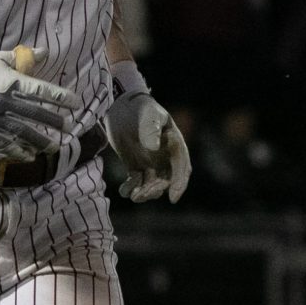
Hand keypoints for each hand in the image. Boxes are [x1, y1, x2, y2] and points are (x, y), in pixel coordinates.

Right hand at [0, 46, 78, 156]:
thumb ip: (23, 57)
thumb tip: (45, 51)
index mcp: (11, 82)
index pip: (42, 90)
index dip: (60, 97)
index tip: (75, 102)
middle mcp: (5, 102)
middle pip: (36, 114)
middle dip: (54, 121)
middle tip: (69, 128)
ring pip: (23, 132)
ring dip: (40, 140)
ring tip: (54, 146)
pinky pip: (3, 143)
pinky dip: (17, 150)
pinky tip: (29, 156)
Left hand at [105, 87, 189, 202]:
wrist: (123, 106)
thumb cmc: (142, 108)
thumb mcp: (149, 115)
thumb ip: (152, 129)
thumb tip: (154, 148)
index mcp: (175, 147)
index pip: (181, 169)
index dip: (179, 184)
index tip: (173, 198)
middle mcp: (165, 158)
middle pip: (165, 181)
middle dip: (156, 190)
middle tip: (142, 194)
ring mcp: (151, 164)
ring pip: (151, 185)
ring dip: (144, 193)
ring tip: (133, 195)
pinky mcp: (136, 166)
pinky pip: (136, 182)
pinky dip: (131, 189)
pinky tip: (124, 191)